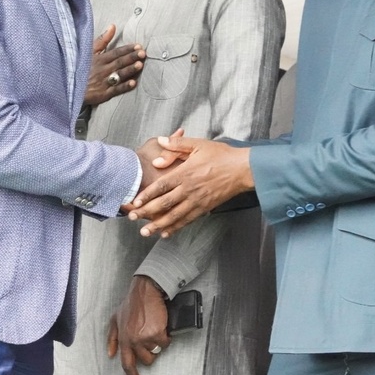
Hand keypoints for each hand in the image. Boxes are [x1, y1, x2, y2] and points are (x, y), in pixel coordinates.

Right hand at [84, 24, 144, 106]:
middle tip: (143, 53)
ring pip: (118, 75)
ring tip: (140, 65)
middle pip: (119, 62)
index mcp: (99, 59)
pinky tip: (133, 83)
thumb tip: (113, 26)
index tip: (138, 46)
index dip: (127, 49)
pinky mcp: (104, 94)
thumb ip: (102, 40)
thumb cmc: (81, 67)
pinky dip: (124, 87)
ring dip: (129, 70)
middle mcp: (102, 70)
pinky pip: (115, 90)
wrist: (70, 87)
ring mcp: (103, 82)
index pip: (115, 52)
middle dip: (131, 57)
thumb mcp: (88, 52)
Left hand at [107, 275, 169, 374]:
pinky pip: (166, 342)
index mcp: (123, 339)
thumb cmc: (131, 302)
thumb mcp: (115, 319)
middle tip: (152, 343)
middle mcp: (133, 341)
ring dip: (158, 344)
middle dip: (151, 354)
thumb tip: (111, 354)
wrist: (145, 290)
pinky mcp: (157, 332)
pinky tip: (163, 328)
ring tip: (157, 332)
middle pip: (146, 360)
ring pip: (156, 351)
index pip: (127, 363)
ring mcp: (146, 337)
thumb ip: (112, 338)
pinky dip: (167, 337)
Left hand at [129, 137, 253, 237]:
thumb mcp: (198, 144)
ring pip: (174, 216)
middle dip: (146, 212)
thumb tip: (160, 142)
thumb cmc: (221, 155)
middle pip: (164, 203)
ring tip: (145, 232)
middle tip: (132, 218)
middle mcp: (189, 189)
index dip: (146, 195)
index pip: (161, 186)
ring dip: (158, 225)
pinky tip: (166, 233)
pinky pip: (187, 220)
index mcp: (185, 173)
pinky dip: (176, 227)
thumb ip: (177, 145)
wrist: (242, 169)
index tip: (134, 202)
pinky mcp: (205, 208)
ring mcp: (197, 201)